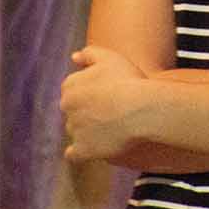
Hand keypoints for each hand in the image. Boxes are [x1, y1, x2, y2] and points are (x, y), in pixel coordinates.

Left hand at [60, 45, 151, 162]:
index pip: (73, 90)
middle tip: (111, 111)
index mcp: (70, 86)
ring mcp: (74, 130)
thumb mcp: (110, 57)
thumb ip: (89, 54)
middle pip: (74, 110)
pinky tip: (94, 148)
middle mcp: (67, 108)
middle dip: (87, 111)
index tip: (108, 94)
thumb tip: (74, 57)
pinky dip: (81, 152)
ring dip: (87, 130)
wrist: (141, 109)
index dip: (91, 91)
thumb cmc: (129, 81)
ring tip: (112, 128)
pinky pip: (74, 154)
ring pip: (76, 130)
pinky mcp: (83, 150)